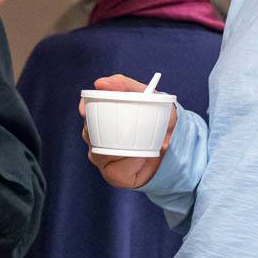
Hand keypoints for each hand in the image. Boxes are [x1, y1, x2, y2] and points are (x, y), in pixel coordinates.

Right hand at [81, 74, 175, 189]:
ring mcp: (102, 157)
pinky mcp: (112, 174)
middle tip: (120, 127)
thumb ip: (125, 84)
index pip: (86, 108)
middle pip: (88, 132)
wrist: (174, 145)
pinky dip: (128, 164)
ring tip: (139, 145)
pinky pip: (114, 171)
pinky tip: (139, 158)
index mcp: (102, 115)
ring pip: (98, 153)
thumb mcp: (149, 97)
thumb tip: (100, 83)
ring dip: (117, 148)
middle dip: (97, 130)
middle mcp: (97, 136)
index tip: (85, 108)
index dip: (84, 107)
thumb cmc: (157, 119)